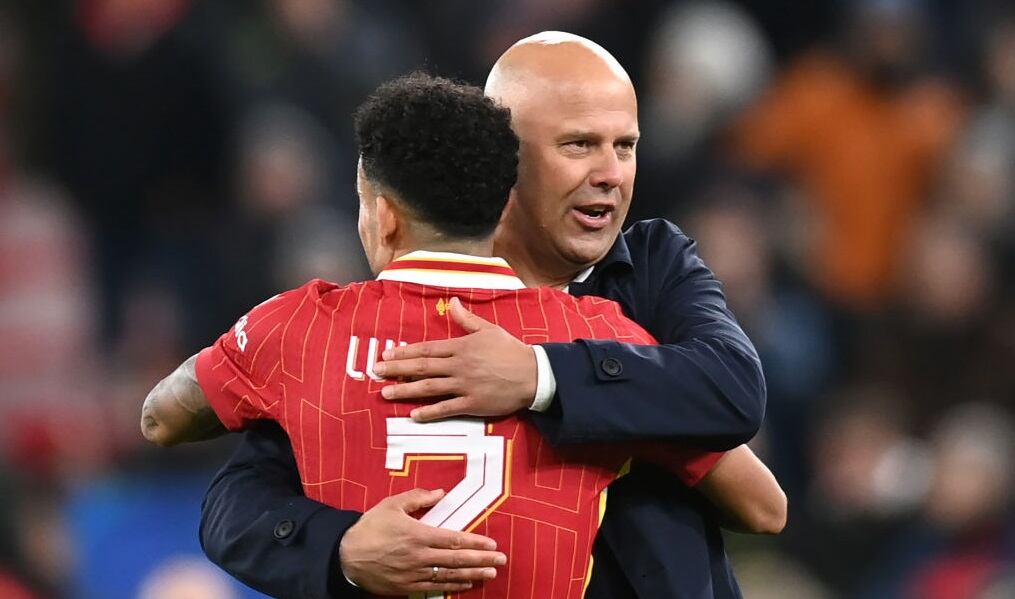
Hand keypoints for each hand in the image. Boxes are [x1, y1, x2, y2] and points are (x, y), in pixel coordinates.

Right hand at [339, 488, 505, 594]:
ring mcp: (414, 575)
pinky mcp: (407, 587)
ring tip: (490, 574)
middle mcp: (420, 556)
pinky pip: (435, 587)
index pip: (454, 540)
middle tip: (501, 561)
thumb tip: (440, 493)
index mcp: (418, 534)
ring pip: (449, 576)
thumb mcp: (391, 505)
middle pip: (457, 560)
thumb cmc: (370, 528)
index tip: (492, 544)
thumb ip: (417, 497)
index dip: (475, 543)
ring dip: (472, 575)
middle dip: (482, 560)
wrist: (346, 557)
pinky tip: (466, 584)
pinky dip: (453, 586)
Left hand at [373, 297, 536, 421]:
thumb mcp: (489, 329)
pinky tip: (414, 415)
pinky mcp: (472, 403)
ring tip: (385, 393)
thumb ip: (467, 319)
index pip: (427, 349)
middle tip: (376, 372)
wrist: (533, 374)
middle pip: (422, 367)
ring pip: (429, 387)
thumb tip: (452, 302)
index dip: (405, 352)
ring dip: (406, 391)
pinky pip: (447, 408)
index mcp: (461, 347)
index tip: (386, 354)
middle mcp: (458, 366)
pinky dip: (430, 412)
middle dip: (396, 369)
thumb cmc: (510, 350)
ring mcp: (464, 386)